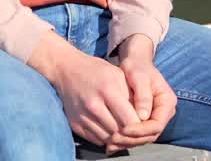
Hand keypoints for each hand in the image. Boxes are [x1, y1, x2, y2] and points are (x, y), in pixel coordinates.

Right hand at [27, 33, 140, 150]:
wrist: (66, 70)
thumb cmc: (95, 70)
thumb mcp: (117, 74)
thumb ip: (131, 94)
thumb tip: (144, 116)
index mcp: (108, 90)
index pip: (130, 120)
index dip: (140, 126)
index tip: (144, 123)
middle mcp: (93, 106)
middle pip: (119, 132)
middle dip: (130, 134)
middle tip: (137, 131)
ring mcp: (82, 117)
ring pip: (108, 139)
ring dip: (118, 138)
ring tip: (125, 132)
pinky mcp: (75, 124)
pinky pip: (96, 140)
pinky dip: (106, 138)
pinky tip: (111, 130)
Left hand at [111, 35, 176, 147]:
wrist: (135, 62)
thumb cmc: (137, 66)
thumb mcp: (139, 77)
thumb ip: (143, 96)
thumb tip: (143, 117)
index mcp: (167, 102)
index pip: (157, 125)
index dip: (141, 130)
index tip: (124, 129)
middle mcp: (164, 112)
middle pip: (151, 135)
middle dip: (133, 139)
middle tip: (114, 140)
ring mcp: (155, 117)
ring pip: (143, 137)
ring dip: (128, 141)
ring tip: (110, 143)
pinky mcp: (145, 119)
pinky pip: (137, 133)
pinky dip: (125, 138)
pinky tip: (111, 140)